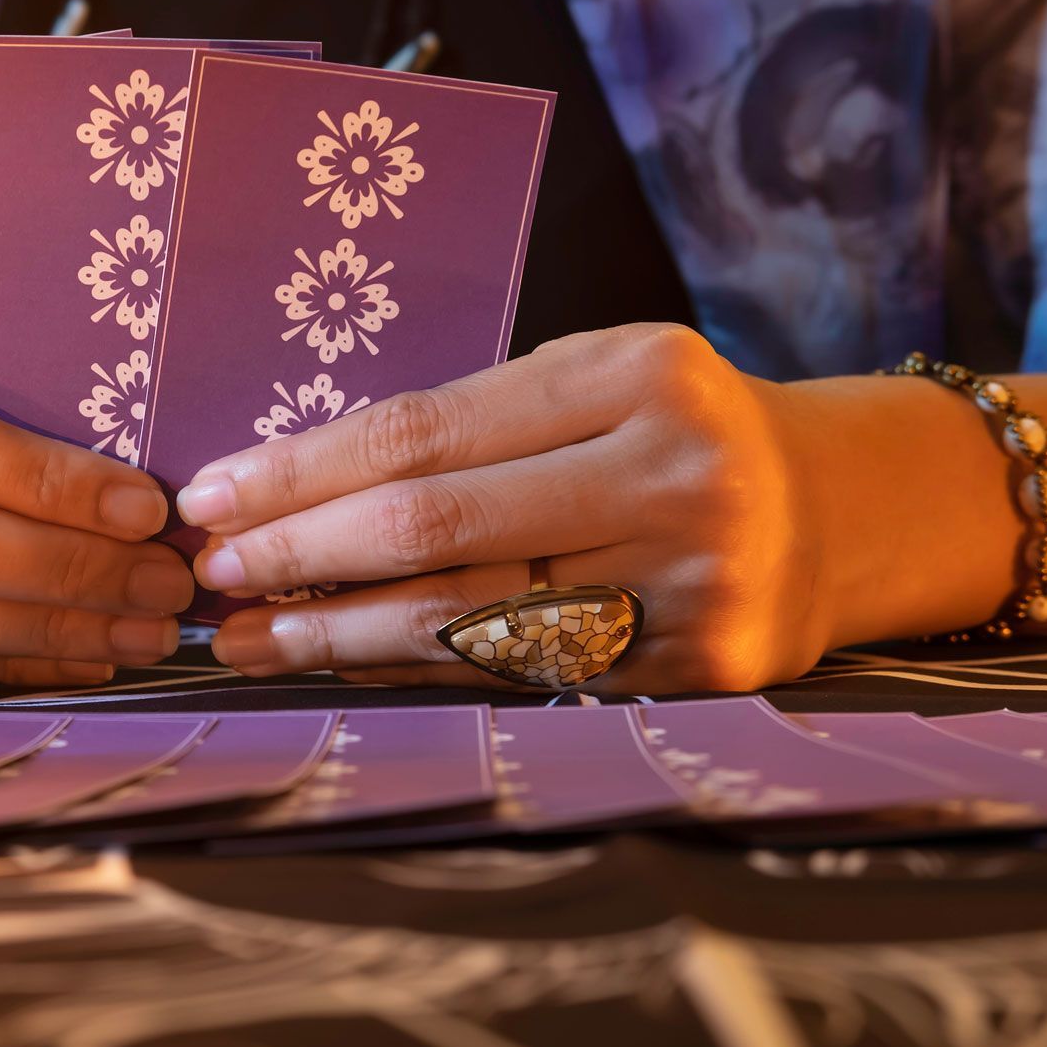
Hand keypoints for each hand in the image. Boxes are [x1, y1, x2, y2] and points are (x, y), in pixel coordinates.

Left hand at [174, 324, 828, 691]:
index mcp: (632, 373)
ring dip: (334, 633)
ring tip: (246, 637)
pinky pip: (516, 673)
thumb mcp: (593, 380)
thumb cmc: (670, 430)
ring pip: (467, 620)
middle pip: (434, 527)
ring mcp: (691, 579)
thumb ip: (473, 425)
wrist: (835, 510)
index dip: (301, 471)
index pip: (422, 431)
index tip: (212, 496)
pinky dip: (411, 668)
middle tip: (211, 573)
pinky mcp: (698, 663)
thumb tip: (296, 489)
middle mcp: (669, 473)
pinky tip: (340, 661)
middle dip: (300, 553)